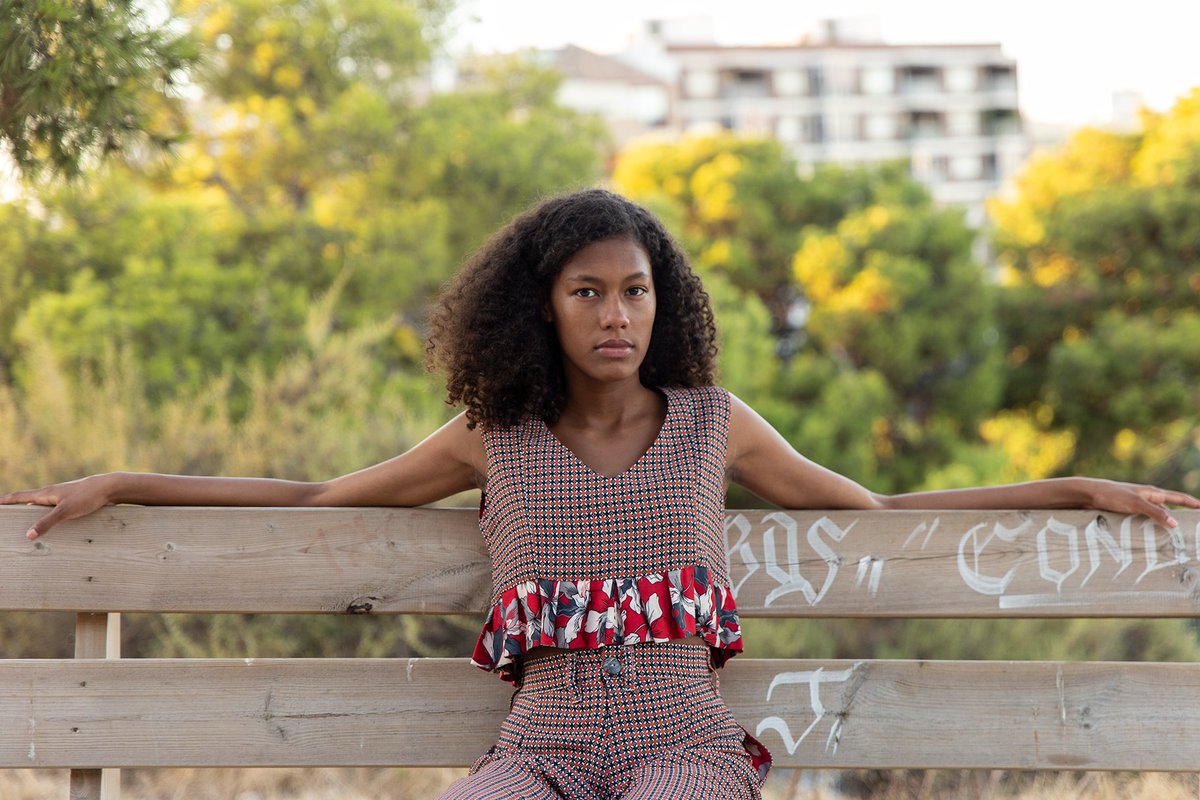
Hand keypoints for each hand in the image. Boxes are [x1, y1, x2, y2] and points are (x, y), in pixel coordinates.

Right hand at [0, 474, 116, 539]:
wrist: (110, 488)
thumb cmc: (87, 496)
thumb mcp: (65, 511)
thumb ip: (47, 523)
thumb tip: (28, 535)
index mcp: (46, 493)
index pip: (20, 496)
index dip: (6, 500)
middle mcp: (52, 493)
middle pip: (29, 500)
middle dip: (16, 507)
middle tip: (6, 514)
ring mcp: (63, 497)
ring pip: (43, 505)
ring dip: (33, 512)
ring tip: (25, 522)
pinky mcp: (74, 502)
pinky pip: (55, 509)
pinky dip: (48, 516)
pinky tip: (52, 523)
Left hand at [1081, 478, 1199, 528]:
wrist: (1087, 494)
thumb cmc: (1111, 495)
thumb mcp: (1135, 503)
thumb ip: (1154, 513)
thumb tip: (1175, 524)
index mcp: (1152, 493)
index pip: (1178, 498)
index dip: (1193, 503)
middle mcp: (1147, 498)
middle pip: (1169, 509)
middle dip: (1180, 517)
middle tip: (1192, 529)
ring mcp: (1137, 505)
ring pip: (1156, 516)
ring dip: (1164, 525)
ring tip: (1174, 538)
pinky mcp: (1126, 512)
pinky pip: (1144, 521)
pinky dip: (1150, 528)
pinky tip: (1151, 537)